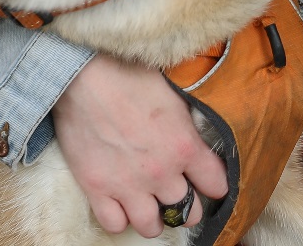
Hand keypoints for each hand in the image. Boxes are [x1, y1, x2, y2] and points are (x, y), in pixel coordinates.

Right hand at [51, 53, 227, 235]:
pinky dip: (120, 220)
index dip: (216, 186)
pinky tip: (122, 207)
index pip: (216, 183)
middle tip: (182, 201)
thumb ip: (188, 128)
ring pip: (150, 226)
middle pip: (186, 212)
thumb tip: (196, 140)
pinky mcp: (96, 189)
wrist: (85, 76)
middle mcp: (161, 173)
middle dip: (188, 208)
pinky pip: (113, 224)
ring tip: (153, 211)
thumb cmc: (132, 76)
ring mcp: (127, 185)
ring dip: (155, 221)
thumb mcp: (176, 97)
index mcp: (185, 147)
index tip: (212, 185)